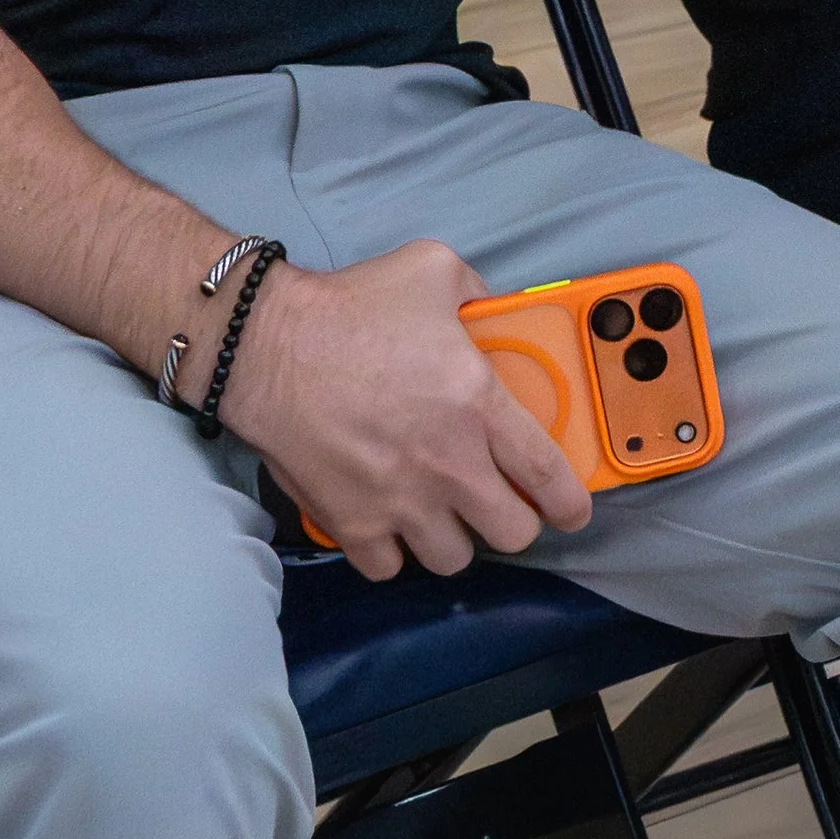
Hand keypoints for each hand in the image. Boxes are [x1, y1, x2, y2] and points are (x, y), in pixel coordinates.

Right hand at [217, 239, 592, 579]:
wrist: (266, 346)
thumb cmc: (349, 308)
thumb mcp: (432, 270)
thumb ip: (477, 292)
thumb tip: (491, 307)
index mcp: (478, 404)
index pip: (548, 473)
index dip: (571, 502)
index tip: (573, 510)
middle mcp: (448, 463)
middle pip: (511, 533)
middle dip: (513, 521)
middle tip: (498, 501)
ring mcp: (400, 500)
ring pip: (452, 558)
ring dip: (453, 538)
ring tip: (441, 512)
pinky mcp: (352, 523)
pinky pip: (389, 567)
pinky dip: (392, 552)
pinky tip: (389, 523)